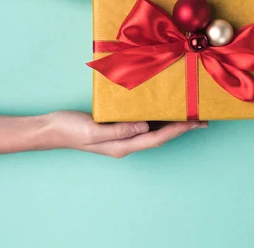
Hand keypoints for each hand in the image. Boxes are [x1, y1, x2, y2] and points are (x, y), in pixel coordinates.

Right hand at [45, 111, 206, 157]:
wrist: (51, 129)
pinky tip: (163, 109)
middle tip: (203, 119)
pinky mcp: (117, 127)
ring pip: (154, 130)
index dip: (178, 130)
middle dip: (182, 128)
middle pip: (160, 136)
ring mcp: (122, 136)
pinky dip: (157, 117)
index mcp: (123, 145)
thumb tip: (144, 126)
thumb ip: (119, 130)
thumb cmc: (69, 129)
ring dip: (173, 123)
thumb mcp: (93, 130)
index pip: (157, 138)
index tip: (196, 122)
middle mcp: (126, 143)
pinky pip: (143, 123)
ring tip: (190, 114)